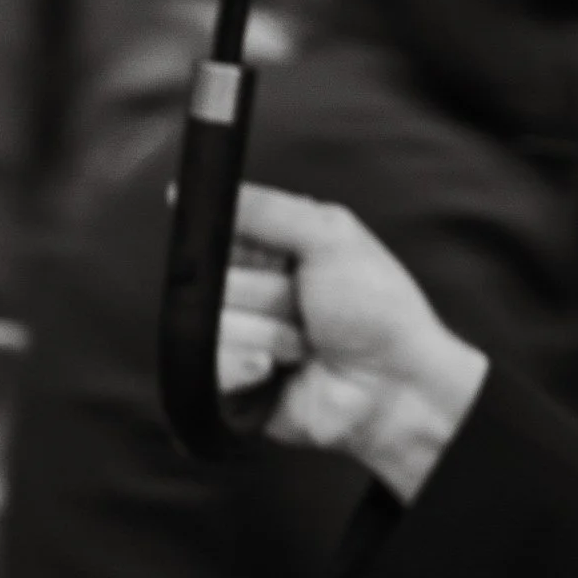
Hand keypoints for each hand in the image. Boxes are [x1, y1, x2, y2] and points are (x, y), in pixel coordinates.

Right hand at [221, 185, 487, 496]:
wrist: (396, 385)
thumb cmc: (378, 309)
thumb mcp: (331, 236)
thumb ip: (265, 209)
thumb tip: (182, 191)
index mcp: (270, 254)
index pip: (216, 236)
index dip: (244, 248)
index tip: (280, 260)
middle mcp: (251, 294)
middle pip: (212, 281)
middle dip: (266, 293)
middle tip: (306, 307)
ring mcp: (241, 340)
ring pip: (209, 323)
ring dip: (267, 333)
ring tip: (305, 344)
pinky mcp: (234, 386)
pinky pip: (209, 365)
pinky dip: (246, 366)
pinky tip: (278, 370)